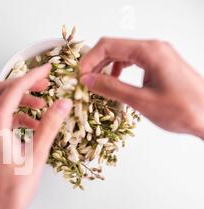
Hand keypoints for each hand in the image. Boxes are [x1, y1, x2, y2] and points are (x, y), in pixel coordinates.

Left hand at [0, 64, 71, 208]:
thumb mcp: (36, 157)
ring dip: (19, 101)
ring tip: (42, 109)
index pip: (13, 89)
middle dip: (24, 84)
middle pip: (1, 91)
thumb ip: (49, 127)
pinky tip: (30, 126)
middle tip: (46, 86)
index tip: (49, 68)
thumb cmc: (13, 192)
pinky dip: (13, 116)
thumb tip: (64, 103)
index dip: (32, 75)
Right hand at [80, 38, 203, 138]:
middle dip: (95, 63)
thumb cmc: (183, 110)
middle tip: (83, 82)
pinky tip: (115, 84)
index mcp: (149, 52)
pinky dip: (119, 70)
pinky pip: (133, 60)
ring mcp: (159, 54)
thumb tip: (86, 80)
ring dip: (106, 67)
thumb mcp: (141, 101)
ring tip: (96, 85)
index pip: (108, 45)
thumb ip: (111, 88)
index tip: (78, 77)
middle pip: (114, 46)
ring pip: (122, 53)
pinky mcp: (161, 63)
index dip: (89, 60)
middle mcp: (154, 47)